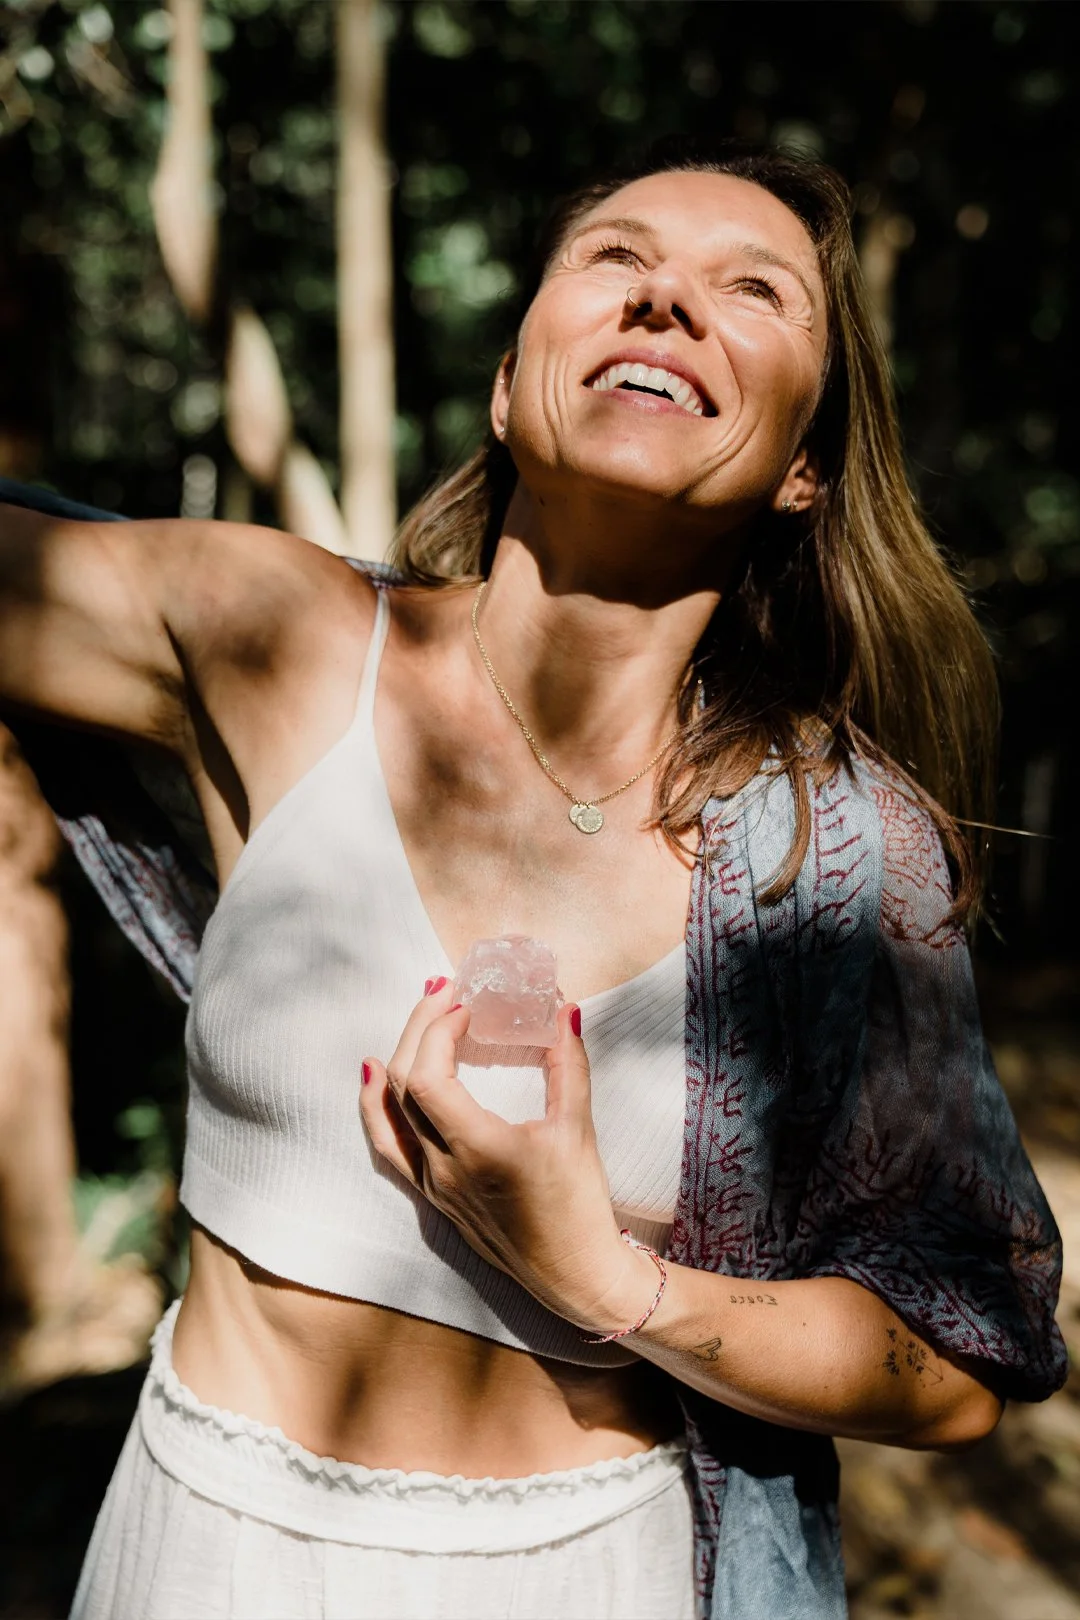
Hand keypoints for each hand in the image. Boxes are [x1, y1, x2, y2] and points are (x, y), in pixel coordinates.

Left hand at [359, 981, 655, 1333]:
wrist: (573, 1274)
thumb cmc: (579, 1205)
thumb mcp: (578, 1128)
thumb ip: (569, 1065)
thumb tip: (564, 1010)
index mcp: (478, 1149)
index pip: (427, 1079)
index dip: (437, 1031)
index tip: (465, 1004)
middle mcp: (443, 1168)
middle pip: (402, 1086)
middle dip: (419, 1029)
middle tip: (443, 993)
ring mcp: (432, 1185)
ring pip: (388, 1114)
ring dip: (398, 1058)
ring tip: (417, 1019)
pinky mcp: (433, 1196)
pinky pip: (389, 1146)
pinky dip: (378, 1106)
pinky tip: (377, 1076)